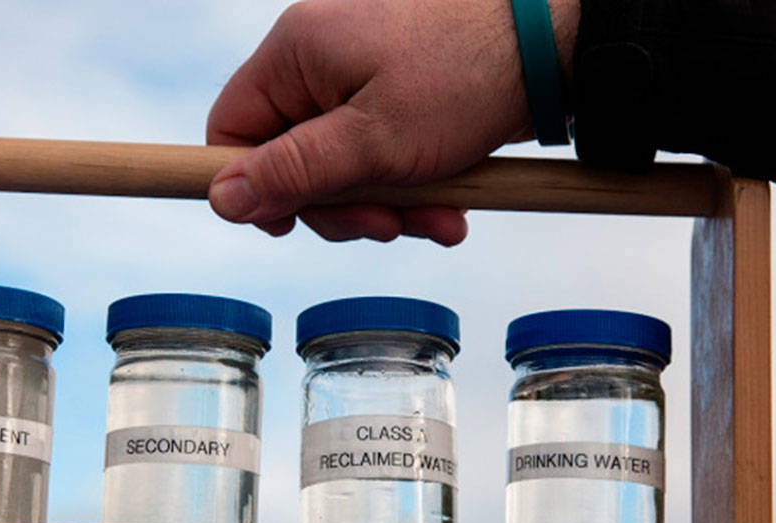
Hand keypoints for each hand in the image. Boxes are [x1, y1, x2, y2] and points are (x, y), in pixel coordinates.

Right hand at [206, 0, 569, 245]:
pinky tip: (452, 206)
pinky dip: (414, 189)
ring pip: (345, 168)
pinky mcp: (402, 97)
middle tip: (388, 225)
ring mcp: (364, 78)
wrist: (553, 45)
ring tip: (439, 218)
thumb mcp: (372, 141)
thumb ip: (293, 173)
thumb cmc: (465, 75)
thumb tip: (221, 200)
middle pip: (293, 159)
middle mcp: (322, 61)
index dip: (255, 186)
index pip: (233, 129)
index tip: (292, 223)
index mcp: (296, 55)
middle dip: (344, 207)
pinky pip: (384, 158)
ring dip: (389, 207)